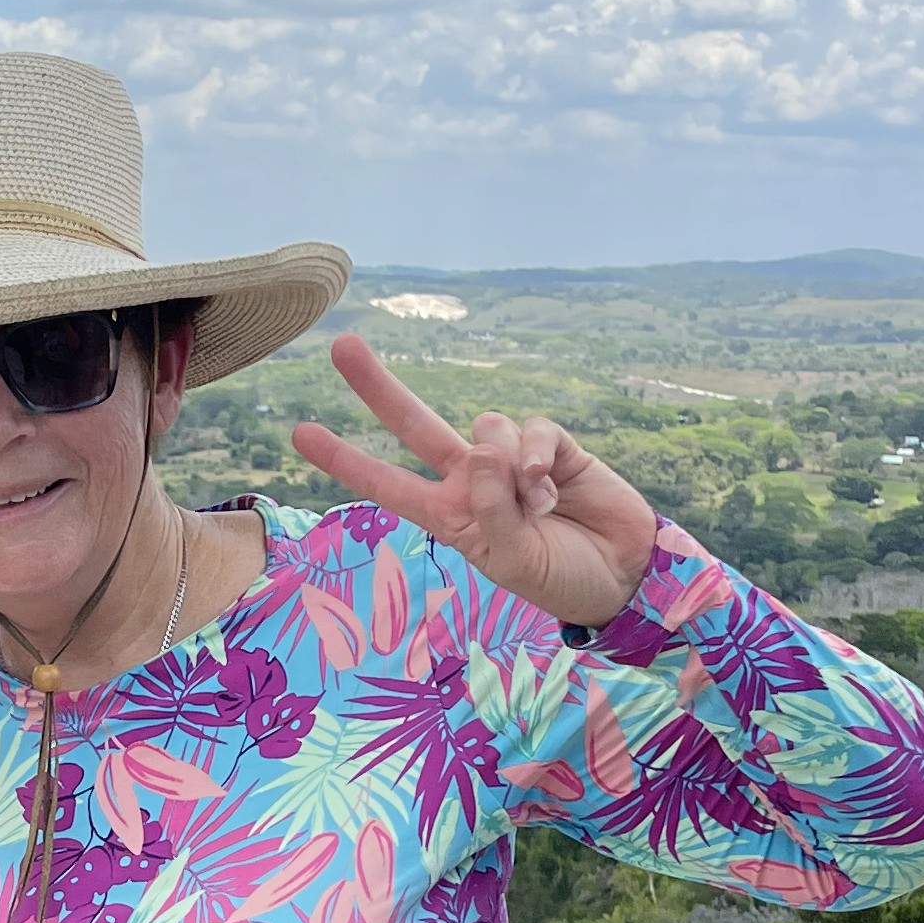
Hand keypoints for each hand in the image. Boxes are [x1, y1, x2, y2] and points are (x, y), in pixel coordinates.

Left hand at [293, 336, 662, 629]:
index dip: (345, 460)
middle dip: (378, 386)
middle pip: (414, 423)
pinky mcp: (551, 444)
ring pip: (485, 427)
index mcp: (448, 516)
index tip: (299, 431)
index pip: (386, 483)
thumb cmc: (559, 577)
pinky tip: (552, 485)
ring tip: (537, 507)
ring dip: (509, 467)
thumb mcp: (513, 561)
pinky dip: (538, 455)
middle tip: (342, 345)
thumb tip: (484, 447)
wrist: (623, 574)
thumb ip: (492, 510)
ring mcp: (509, 459)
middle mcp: (470, 481)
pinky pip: (530, 429)